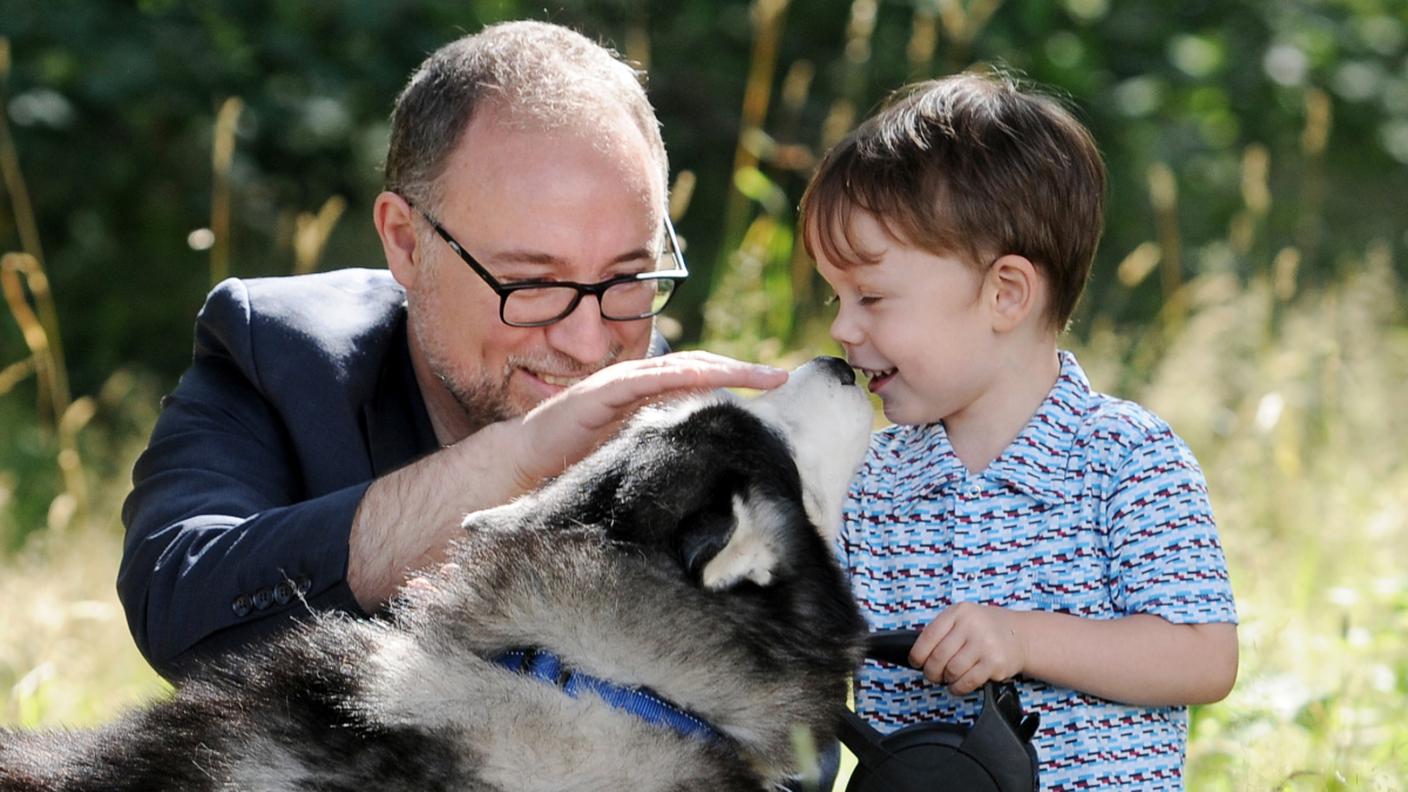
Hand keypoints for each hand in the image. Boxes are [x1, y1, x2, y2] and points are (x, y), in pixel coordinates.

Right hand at [503, 350, 787, 491]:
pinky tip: (703, 376)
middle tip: (780, 376)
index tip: (775, 385)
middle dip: (741, 369)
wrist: (526, 460)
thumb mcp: (636, 452)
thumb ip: (667, 446)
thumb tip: (712, 461)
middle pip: (699, 366)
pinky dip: (675, 374)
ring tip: (755, 373)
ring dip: (720, 367)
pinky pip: (643, 378)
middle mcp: (639, 380)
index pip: (701, 378)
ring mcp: (620, 382)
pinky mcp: (600, 392)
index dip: (738, 377)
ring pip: (679, 366)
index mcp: (650, 394)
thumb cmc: (577, 460)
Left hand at [909, 603, 1027, 695]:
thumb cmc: (986, 629)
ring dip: (946, 680)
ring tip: (949, 678)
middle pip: (938, 657)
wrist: (1021, 635)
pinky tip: (958, 685)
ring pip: (952, 671)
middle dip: (931, 671)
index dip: (917, 654)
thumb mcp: (964, 618)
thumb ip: (943, 631)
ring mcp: (985, 644)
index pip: (928, 636)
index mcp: (958, 612)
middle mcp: (971, 625)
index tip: (916, 663)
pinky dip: (958, 688)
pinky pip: (967, 682)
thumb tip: (919, 656)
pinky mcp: (995, 663)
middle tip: (933, 675)